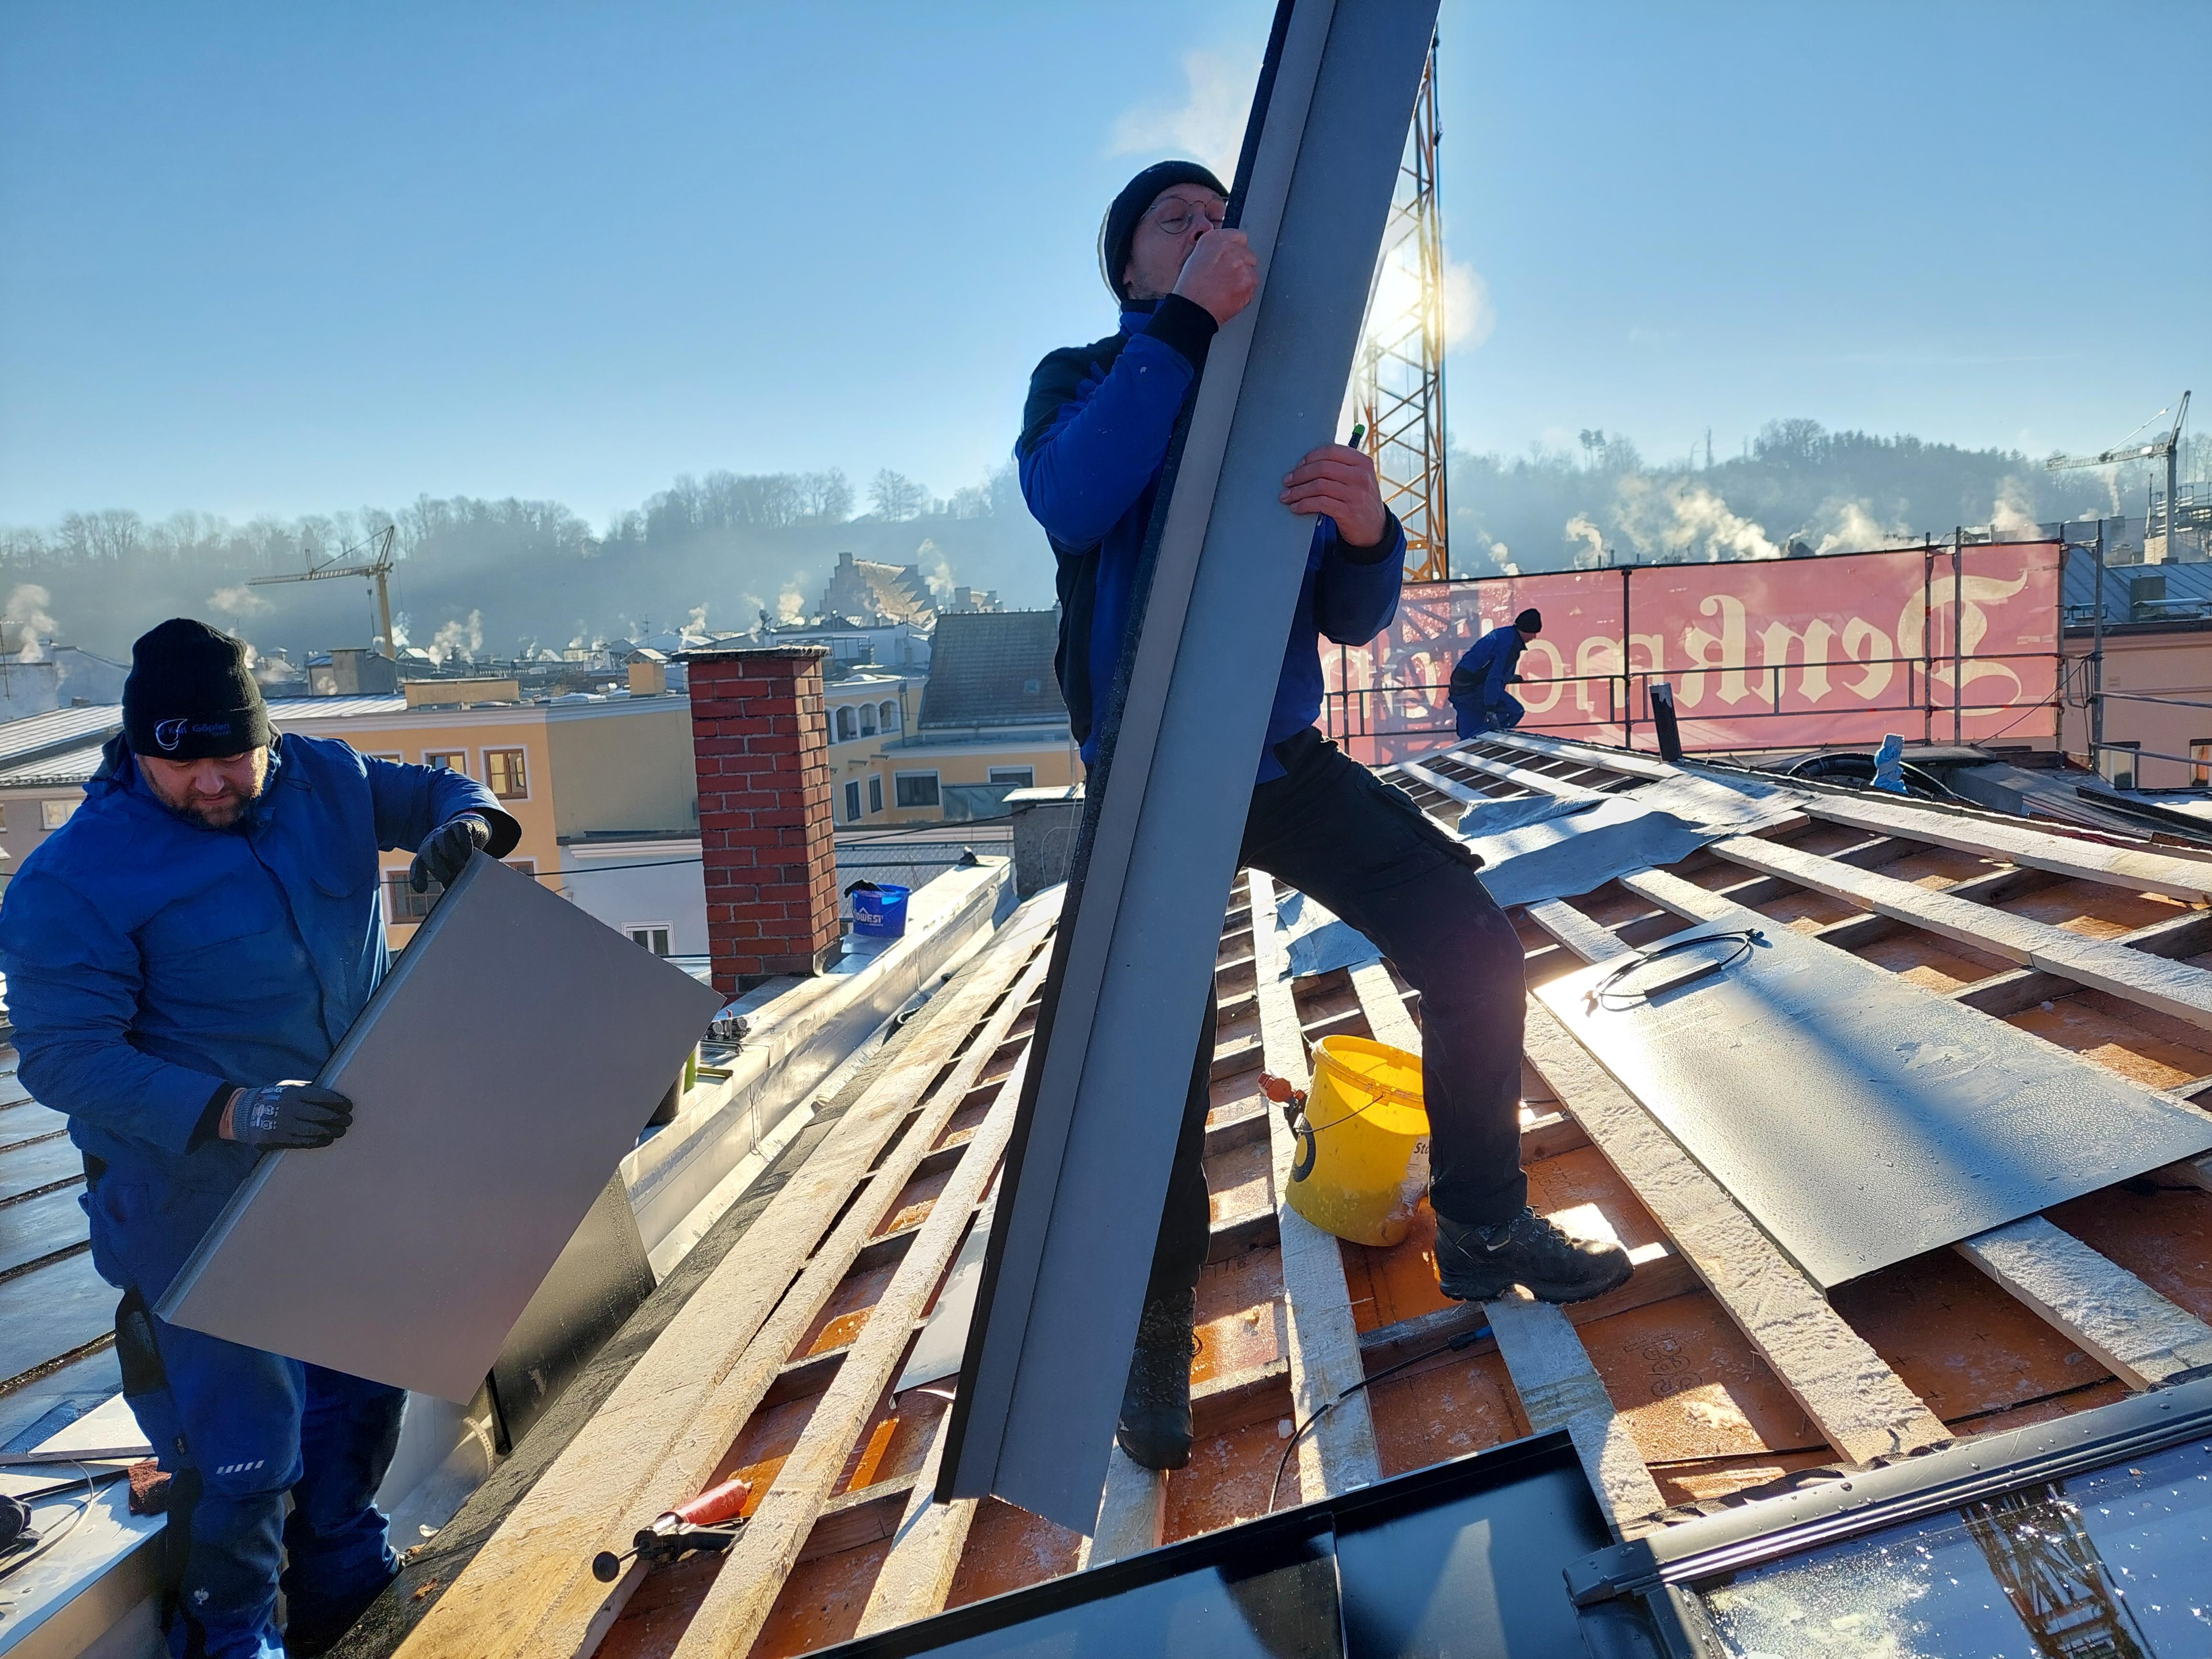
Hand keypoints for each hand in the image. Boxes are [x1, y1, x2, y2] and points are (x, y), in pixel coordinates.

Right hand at [222, 1082, 352, 1148]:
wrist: (243, 1113)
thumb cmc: (273, 1097)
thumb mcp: (287, 1087)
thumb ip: (308, 1090)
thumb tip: (332, 1096)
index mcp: (293, 1092)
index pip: (322, 1097)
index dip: (338, 1102)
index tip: (348, 1106)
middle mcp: (289, 1108)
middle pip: (320, 1114)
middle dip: (338, 1118)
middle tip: (348, 1120)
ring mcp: (284, 1125)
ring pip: (314, 1130)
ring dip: (331, 1131)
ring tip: (341, 1131)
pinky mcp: (279, 1139)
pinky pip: (304, 1141)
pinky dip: (318, 1141)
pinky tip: (327, 1139)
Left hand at [411, 814, 490, 892]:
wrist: (468, 829)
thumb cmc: (457, 854)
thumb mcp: (449, 867)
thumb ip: (449, 877)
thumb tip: (454, 891)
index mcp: (426, 855)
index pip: (417, 865)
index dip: (417, 876)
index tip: (422, 889)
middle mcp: (432, 842)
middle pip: (428, 852)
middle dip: (437, 867)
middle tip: (449, 877)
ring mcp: (445, 832)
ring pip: (443, 840)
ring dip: (452, 855)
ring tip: (462, 865)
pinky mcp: (459, 825)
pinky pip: (459, 831)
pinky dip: (464, 843)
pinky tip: (469, 852)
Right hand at [1172, 228, 1256, 324]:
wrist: (1192, 309)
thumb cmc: (1189, 289)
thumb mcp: (1196, 258)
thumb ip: (1215, 250)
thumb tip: (1227, 251)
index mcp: (1214, 239)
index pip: (1240, 237)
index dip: (1237, 249)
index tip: (1233, 258)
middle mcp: (1229, 248)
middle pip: (1248, 253)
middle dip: (1242, 265)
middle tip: (1228, 278)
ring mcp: (1241, 264)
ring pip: (1252, 270)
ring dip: (1244, 279)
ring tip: (1227, 288)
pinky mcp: (1249, 280)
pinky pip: (1253, 285)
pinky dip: (1245, 292)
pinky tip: (1231, 296)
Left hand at [1279, 444, 1386, 546]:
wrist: (1375, 530)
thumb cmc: (1360, 501)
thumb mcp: (1358, 479)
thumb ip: (1340, 467)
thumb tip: (1306, 464)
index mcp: (1362, 462)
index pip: (1331, 451)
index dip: (1310, 457)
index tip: (1298, 466)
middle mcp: (1361, 476)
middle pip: (1322, 468)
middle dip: (1299, 475)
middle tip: (1287, 482)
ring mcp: (1356, 494)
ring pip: (1318, 486)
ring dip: (1298, 491)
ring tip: (1287, 496)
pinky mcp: (1349, 512)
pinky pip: (1320, 503)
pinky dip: (1304, 504)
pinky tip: (1296, 507)